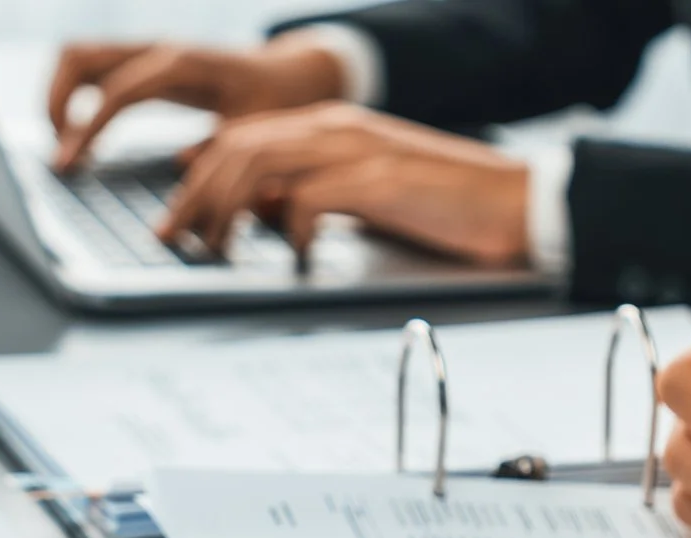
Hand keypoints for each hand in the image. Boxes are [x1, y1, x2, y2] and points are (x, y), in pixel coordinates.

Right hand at [48, 35, 348, 169]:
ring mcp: (148, 52)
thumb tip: (178, 166)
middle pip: (79, 56)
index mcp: (182, 66)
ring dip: (58, 96)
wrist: (292, 77)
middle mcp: (158, 50)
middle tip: (60, 153)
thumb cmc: (276, 108)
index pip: (117, 91)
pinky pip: (92, 69)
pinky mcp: (144, 63)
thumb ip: (222, 152)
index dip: (87, 128)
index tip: (68, 165)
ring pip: (77, 56)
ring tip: (64, 145)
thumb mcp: (256, 135)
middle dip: (55, 103)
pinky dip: (73, 97)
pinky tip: (80, 137)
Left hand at [156, 102, 530, 266]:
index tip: (175, 217)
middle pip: (236, 147)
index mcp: (330, 128)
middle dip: (193, 194)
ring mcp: (356, 150)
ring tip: (216, 249)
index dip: (197, 176)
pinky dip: (289, 229)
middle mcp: (336, 129)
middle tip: (173, 238)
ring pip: (258, 163)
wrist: (517, 201)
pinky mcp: (379, 180)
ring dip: (225, 209)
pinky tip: (296, 257)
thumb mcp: (363, 196)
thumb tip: (258, 214)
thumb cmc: (446, 206)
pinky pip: (309, 197)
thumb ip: (311, 194)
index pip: (241, 138)